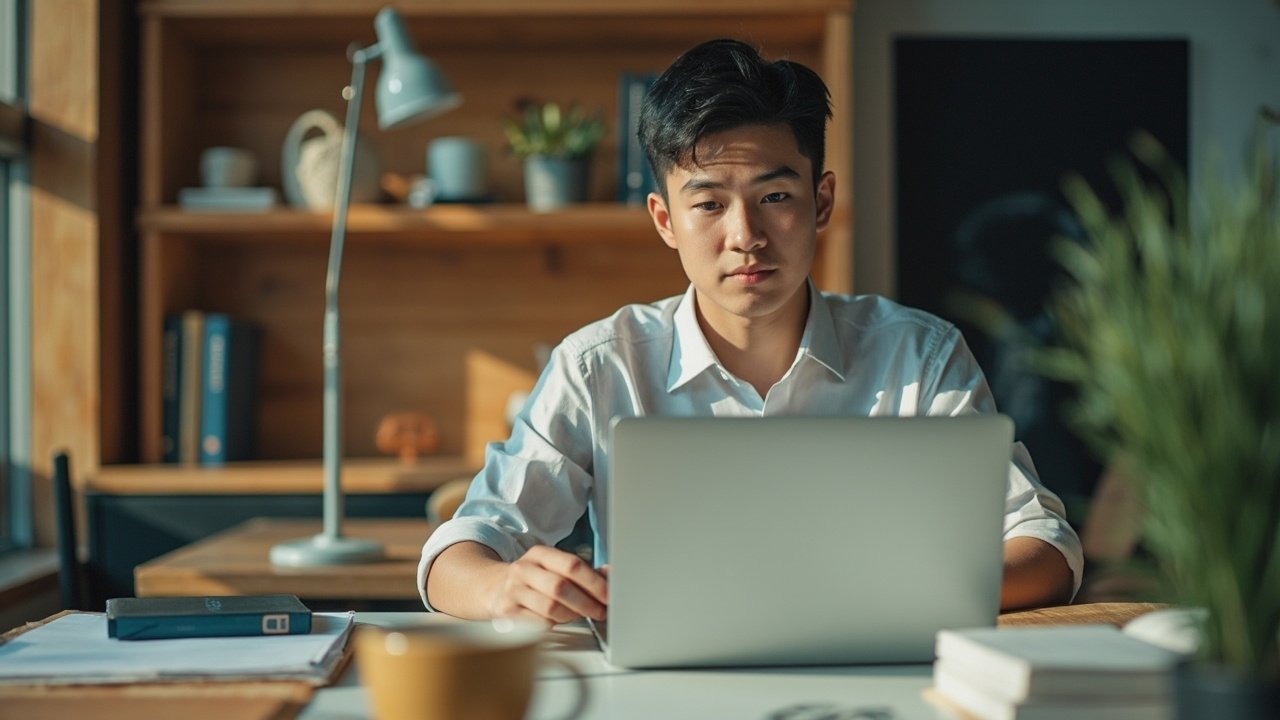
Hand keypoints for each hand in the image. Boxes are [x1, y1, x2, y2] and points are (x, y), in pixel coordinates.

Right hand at [487, 545, 607, 625]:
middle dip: (586, 603)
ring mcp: (513, 591)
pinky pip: (538, 623)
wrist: (491, 588)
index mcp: (540, 554)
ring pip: (550, 608)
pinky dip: (554, 625)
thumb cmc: (532, 579)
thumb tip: (611, 574)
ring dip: (571, 615)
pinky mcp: (507, 612)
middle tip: (600, 612)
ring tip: (579, 615)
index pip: (572, 565)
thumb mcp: (553, 567)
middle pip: (561, 587)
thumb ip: (582, 571)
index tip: (608, 595)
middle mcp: (524, 569)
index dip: (594, 582)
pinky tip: (559, 620)